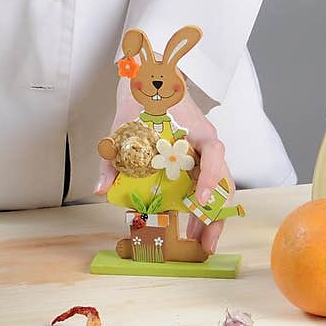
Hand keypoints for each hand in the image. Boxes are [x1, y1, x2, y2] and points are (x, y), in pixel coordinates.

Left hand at [94, 74, 233, 254]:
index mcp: (194, 130)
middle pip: (224, 180)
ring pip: (219, 188)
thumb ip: (111, 160)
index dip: (210, 177)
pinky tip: (189, 225)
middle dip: (217, 214)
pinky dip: (201, 207)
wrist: (149, 81)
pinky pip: (207, 186)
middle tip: (205, 244)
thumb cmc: (141, 101)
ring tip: (198, 242)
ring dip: (210, 216)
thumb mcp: (122, 128)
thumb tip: (101, 190)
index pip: (213, 152)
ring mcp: (205, 153)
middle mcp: (206, 143)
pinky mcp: (198, 161)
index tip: (201, 199)